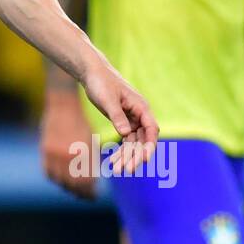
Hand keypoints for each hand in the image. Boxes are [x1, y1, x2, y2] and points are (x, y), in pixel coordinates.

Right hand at [40, 88, 98, 199]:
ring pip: (60, 180)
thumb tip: (91, 180)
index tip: (94, 195)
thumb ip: (89, 161)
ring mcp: (54, 153)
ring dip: (68, 187)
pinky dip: (55, 178)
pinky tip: (61, 180)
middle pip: (73, 184)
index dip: (90, 191)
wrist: (63, 106)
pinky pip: (48, 171)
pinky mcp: (44, 150)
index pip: (86, 181)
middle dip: (81, 192)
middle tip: (87, 196)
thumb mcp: (89, 142)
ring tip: (75, 190)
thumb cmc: (81, 123)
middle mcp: (67, 155)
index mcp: (82, 153)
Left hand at [81, 58, 157, 173]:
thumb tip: (125, 134)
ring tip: (117, 170)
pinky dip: (120, 149)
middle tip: (127, 171)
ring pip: (133, 142)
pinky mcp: (123, 121)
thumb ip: (117, 116)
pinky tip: (113, 161)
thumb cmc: (101, 82)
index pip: (151, 129)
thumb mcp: (107, 100)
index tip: (146, 159)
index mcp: (141, 107)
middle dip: (136, 156)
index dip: (150, 145)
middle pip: (142, 139)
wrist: (92, 73)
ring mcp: (132, 118)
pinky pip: (125, 139)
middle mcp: (139, 114)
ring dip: (126, 156)